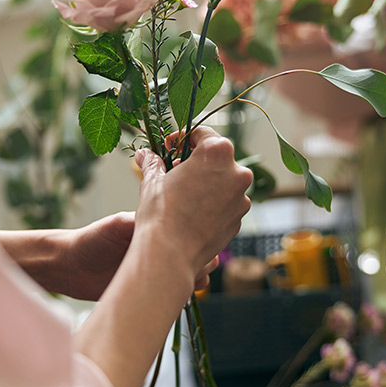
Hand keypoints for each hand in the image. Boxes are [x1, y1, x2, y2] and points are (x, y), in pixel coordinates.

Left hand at [67, 212, 220, 299]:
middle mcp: (160, 248)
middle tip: (197, 268)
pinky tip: (179, 298)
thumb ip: (140, 223)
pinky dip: (180, 296)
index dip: (198, 237)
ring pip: (187, 275)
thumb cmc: (91, 239)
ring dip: (194, 280)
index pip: (188, 230)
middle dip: (201, 260)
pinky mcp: (150, 291)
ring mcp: (156, 270)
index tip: (199, 245)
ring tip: (190, 284)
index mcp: (156, 228)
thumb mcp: (117, 225)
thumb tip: (168, 220)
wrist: (69, 267)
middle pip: (194, 254)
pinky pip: (173, 294)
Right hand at [133, 126, 252, 277]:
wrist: (170, 253)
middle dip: (198, 161)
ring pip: (224, 182)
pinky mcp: (239, 219)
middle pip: (218, 157)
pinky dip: (213, 203)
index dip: (183, 138)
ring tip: (184, 194)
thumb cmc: (161, 212)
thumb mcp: (152, 180)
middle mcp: (237, 172)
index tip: (170, 147)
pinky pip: (226, 203)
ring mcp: (241, 198)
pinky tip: (193, 213)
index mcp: (217, 152)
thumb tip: (144, 154)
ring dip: (207, 183)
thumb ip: (153, 162)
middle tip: (175, 170)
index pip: (203, 133)